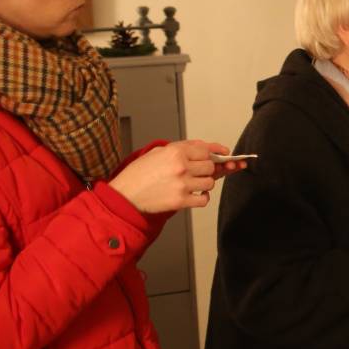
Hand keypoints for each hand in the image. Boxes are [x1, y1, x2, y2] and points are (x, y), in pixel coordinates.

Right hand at [110, 139, 238, 212]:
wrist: (125, 195)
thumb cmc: (139, 173)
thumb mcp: (157, 152)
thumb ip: (181, 148)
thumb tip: (204, 147)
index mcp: (175, 152)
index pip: (205, 150)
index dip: (214, 153)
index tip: (223, 154)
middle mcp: (181, 167)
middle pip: (210, 167)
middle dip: (207, 169)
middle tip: (198, 172)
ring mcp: (182, 184)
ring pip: (209, 182)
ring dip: (205, 183)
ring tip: (194, 183)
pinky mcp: (181, 201)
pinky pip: (204, 200)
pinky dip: (203, 198)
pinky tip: (196, 194)